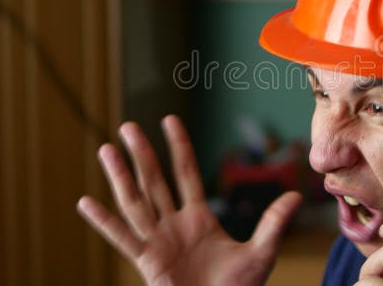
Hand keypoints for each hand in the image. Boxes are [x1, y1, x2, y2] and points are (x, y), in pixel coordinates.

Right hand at [77, 115, 302, 285]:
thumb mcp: (261, 253)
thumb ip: (273, 223)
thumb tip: (296, 194)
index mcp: (199, 218)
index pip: (186, 173)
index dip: (178, 146)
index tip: (169, 120)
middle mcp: (174, 225)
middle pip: (155, 181)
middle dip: (142, 154)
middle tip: (128, 126)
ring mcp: (158, 242)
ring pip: (135, 201)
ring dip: (120, 176)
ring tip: (105, 149)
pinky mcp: (148, 262)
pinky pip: (122, 238)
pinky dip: (103, 222)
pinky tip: (86, 201)